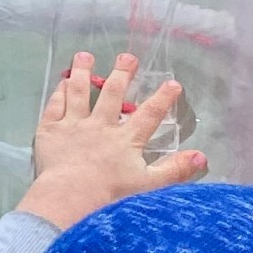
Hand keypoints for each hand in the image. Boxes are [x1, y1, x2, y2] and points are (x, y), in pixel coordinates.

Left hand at [19, 50, 206, 232]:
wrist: (69, 196)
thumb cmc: (110, 195)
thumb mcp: (149, 185)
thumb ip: (175, 170)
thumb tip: (202, 157)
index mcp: (125, 139)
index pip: (149, 114)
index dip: (162, 98)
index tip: (173, 83)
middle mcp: (100, 125)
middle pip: (112, 94)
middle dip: (122, 73)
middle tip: (127, 57)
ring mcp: (73, 125)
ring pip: (78, 91)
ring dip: (82, 72)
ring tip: (84, 56)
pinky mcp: (50, 130)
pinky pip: (55, 105)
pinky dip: (59, 92)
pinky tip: (61, 82)